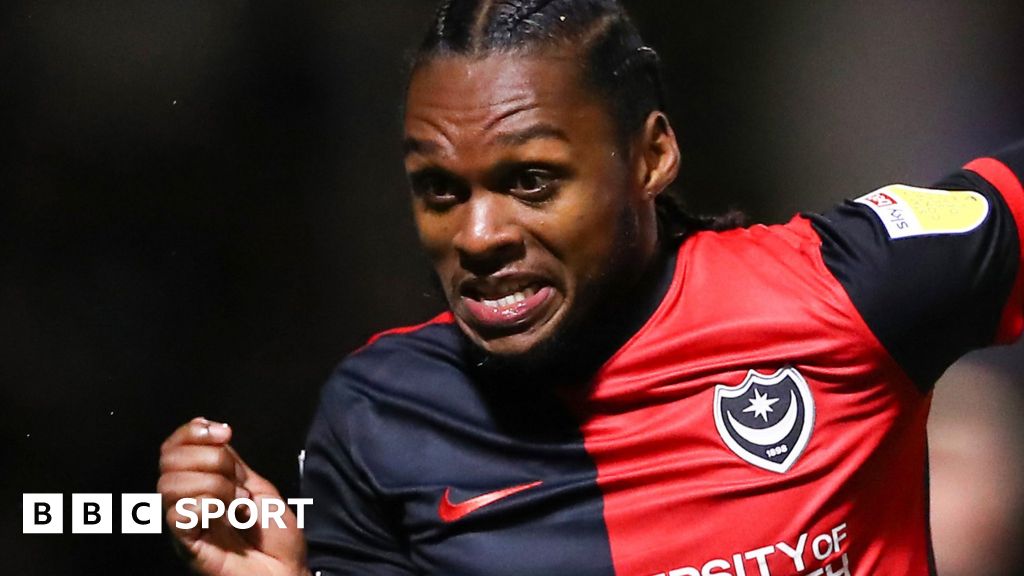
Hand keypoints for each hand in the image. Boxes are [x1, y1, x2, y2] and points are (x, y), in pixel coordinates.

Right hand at [158, 417, 308, 575]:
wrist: (286, 572)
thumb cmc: (276, 538)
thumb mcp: (258, 488)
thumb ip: (233, 464)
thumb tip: (215, 433)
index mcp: (202, 483)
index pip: (174, 446)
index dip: (193, 431)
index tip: (224, 433)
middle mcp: (187, 501)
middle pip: (169, 459)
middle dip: (209, 458)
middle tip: (236, 480)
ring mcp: (184, 523)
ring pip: (170, 484)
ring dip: (213, 486)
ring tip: (235, 504)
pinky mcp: (186, 545)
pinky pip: (179, 514)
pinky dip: (208, 507)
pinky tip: (224, 518)